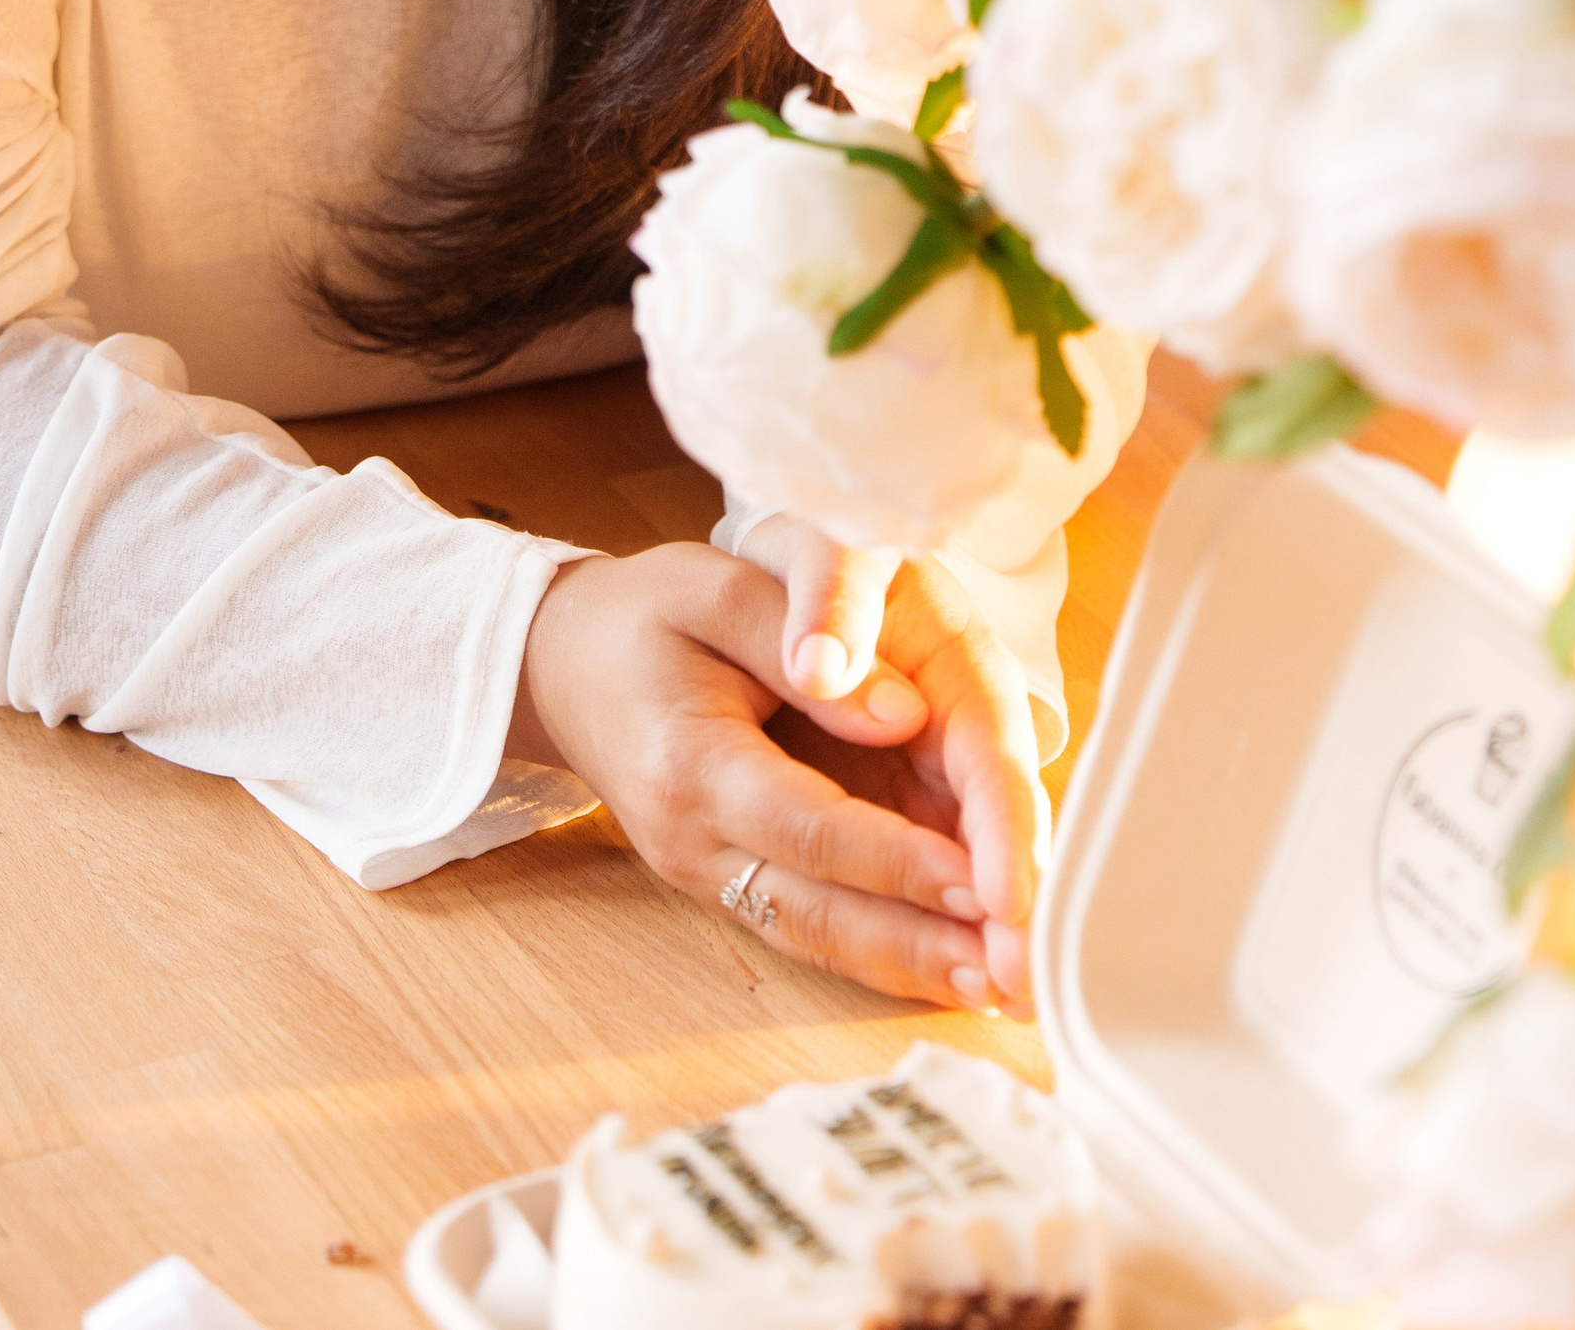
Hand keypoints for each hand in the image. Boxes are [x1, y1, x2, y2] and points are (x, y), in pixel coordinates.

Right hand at [505, 541, 1036, 1011]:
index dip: (900, 859)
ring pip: (818, 937)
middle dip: (922, 943)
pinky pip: (808, 929)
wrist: (559, 663)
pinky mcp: (723, 882)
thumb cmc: (644, 614)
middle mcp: (693, 841)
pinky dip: (879, 954)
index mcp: (690, 764)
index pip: (811, 827)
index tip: (982, 882)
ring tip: (1002, 985)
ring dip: (911, 966)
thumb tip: (902, 713)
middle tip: (1015, 966)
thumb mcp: (716, 589)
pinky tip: (946, 966)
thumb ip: (803, 639)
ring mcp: (704, 874)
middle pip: (820, 910)